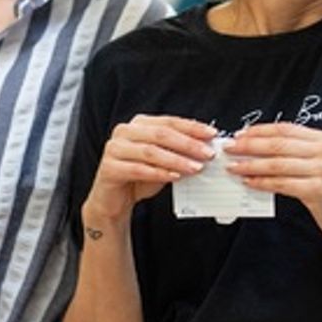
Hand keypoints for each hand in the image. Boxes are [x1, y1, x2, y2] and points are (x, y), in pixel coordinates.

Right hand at [83, 115, 215, 231]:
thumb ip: (178, 152)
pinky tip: (175, 176)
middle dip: (187, 144)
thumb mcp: (163, 161)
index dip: (191, 127)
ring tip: (195, 167)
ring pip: (151, 151)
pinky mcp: (109, 168)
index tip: (211, 135)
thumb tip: (205, 148)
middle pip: (161, 134)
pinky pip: (138, 169)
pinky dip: (159, 173)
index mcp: (139, 124)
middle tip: (207, 154)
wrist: (115, 199)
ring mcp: (114, 149)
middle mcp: (125, 132)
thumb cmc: (140, 176)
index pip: (169, 122)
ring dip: (176, 160)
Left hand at [224, 123, 321, 245]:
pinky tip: (249, 182)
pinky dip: (262, 182)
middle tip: (230, 148)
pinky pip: (281, 184)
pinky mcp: (316, 190)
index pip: (285, 128)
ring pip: (276, 164)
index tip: (240, 134)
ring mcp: (321, 170)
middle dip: (249, 145)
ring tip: (233, 166)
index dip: (259, 130)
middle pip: (278, 144)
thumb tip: (262, 149)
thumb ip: (299, 153)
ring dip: (250, 165)